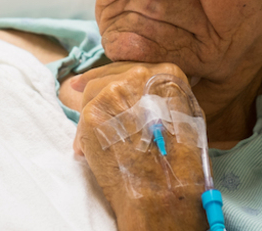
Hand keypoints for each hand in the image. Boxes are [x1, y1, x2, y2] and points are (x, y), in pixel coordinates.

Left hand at [72, 62, 207, 230]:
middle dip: (96, 87)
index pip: (133, 68)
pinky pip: (82, 115)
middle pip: (110, 75)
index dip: (116, 76)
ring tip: (94, 140)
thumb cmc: (181, 162)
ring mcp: (115, 91)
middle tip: (76, 90)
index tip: (100, 78)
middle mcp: (140, 75)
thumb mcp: (185, 115)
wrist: (164, 192)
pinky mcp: (94, 111)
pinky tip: (87, 151)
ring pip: (92, 91)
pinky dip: (82, 132)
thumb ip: (162, 95)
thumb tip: (139, 91)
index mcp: (167, 73)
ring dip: (90, 113)